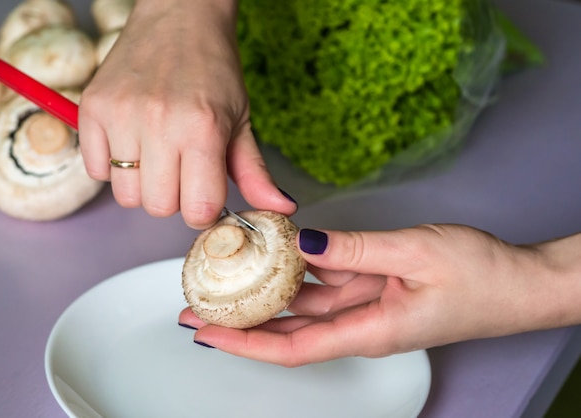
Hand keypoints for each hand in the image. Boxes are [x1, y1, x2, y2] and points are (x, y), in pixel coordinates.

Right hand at [79, 0, 295, 228]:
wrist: (180, 16)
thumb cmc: (214, 70)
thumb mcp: (242, 121)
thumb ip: (256, 173)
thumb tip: (282, 208)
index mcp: (204, 130)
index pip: (198, 209)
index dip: (203, 209)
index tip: (205, 191)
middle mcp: (161, 123)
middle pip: (158, 208)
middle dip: (173, 198)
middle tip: (181, 168)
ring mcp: (122, 114)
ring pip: (126, 195)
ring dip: (142, 184)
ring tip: (155, 153)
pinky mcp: (93, 107)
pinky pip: (95, 171)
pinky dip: (112, 167)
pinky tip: (131, 142)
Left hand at [179, 225, 580, 365]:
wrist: (519, 283)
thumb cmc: (482, 277)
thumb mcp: (417, 252)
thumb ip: (357, 249)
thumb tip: (303, 244)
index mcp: (371, 329)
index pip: (294, 347)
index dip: (246, 342)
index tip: (208, 333)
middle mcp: (362, 323)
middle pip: (289, 331)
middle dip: (241, 323)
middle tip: (198, 308)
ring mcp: (367, 305)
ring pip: (304, 306)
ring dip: (265, 295)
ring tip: (226, 280)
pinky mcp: (375, 288)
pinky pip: (328, 284)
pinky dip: (300, 273)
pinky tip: (276, 257)